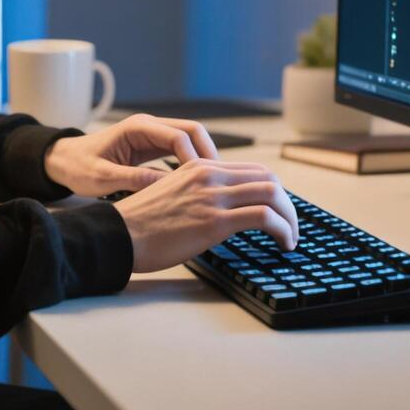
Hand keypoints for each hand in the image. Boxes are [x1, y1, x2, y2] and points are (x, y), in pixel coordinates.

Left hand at [43, 113, 219, 196]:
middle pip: (192, 131)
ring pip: (190, 140)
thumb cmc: (78, 167)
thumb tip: (166, 186)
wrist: (63, 160)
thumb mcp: (102, 178)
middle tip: (217, 181)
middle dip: (207, 154)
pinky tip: (198, 184)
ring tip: (212, 184)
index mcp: (137, 128)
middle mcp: (149, 126)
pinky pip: (181, 150)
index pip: (178, 135)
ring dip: (203, 159)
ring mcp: (152, 135)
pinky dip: (193, 164)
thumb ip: (134, 180)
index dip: (194, 158)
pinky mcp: (153, 146)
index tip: (201, 181)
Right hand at [112, 159, 299, 272]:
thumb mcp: (172, 194)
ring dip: (290, 218)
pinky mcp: (215, 220)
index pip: (253, 169)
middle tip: (289, 226)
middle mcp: (209, 175)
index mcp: (199, 166)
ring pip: (273, 194)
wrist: (119, 235)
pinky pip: (265, 217)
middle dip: (286, 205)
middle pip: (269, 179)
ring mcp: (213, 196)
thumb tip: (220, 211)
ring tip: (290, 238)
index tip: (277, 211)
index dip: (273, 191)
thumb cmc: (140, 224)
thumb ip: (197, 193)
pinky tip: (284, 243)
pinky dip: (283, 229)